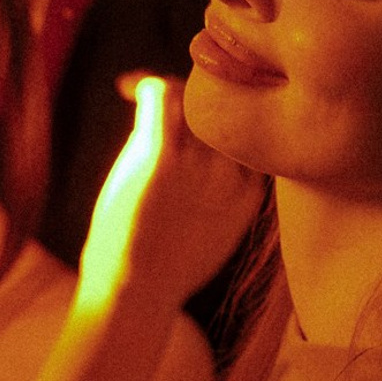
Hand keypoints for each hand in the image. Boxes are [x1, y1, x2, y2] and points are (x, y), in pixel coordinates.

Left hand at [76, 75, 264, 312]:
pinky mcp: (163, 157)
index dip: (227, 114)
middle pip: (227, 108)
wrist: (135, 296)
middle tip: (171, 95)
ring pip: (196, 96)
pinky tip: (129, 88)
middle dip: (202, 95)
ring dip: (173, 89)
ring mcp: (200, 163)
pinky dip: (147, 84)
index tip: (200, 114)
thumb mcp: (214, 235)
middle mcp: (231, 172)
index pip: (252, 130)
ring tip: (147, 93)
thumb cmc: (163, 272)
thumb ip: (221, 196)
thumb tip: (206, 168)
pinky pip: (163, 94)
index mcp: (249, 192)